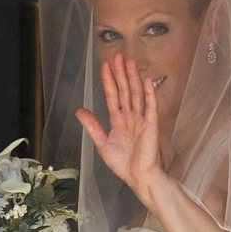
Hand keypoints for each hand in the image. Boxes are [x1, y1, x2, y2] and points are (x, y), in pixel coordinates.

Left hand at [76, 52, 163, 204]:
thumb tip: (79, 110)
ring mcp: (141, 119)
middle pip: (124, 90)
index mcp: (118, 120)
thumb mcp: (102, 143)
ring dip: (132, 78)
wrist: (138, 177)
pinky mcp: (151, 125)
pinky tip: (146, 80)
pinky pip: (150, 106)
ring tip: (129, 61)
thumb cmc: (123, 163)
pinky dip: (148, 93)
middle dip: (120, 73)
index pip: (112, 96)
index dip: (108, 80)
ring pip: (136, 94)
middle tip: (117, 55)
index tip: (105, 65)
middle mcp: (130, 116)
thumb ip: (92, 125)